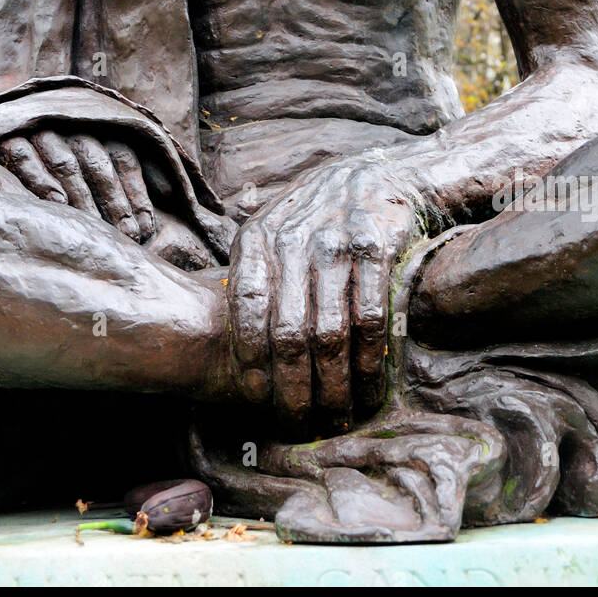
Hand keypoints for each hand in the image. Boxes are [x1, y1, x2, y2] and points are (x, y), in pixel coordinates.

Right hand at [0, 129, 155, 241]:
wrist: (2, 124)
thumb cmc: (59, 157)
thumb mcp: (97, 158)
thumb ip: (129, 172)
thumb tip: (169, 191)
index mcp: (96, 125)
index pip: (123, 154)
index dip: (136, 190)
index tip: (145, 227)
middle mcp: (70, 124)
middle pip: (97, 159)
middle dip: (113, 199)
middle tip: (126, 236)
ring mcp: (38, 129)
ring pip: (66, 161)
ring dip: (82, 195)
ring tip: (95, 227)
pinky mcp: (6, 137)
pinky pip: (25, 156)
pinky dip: (40, 179)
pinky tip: (56, 203)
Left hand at [227, 157, 423, 421]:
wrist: (377, 174)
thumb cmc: (316, 215)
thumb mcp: (272, 228)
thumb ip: (251, 272)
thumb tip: (220, 338)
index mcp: (259, 236)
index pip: (245, 307)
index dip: (249, 358)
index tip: (256, 397)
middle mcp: (294, 237)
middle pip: (288, 332)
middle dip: (292, 388)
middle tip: (299, 423)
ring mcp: (336, 242)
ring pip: (329, 333)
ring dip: (333, 385)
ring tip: (335, 416)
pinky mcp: (376, 248)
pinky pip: (370, 319)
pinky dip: (369, 361)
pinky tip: (368, 386)